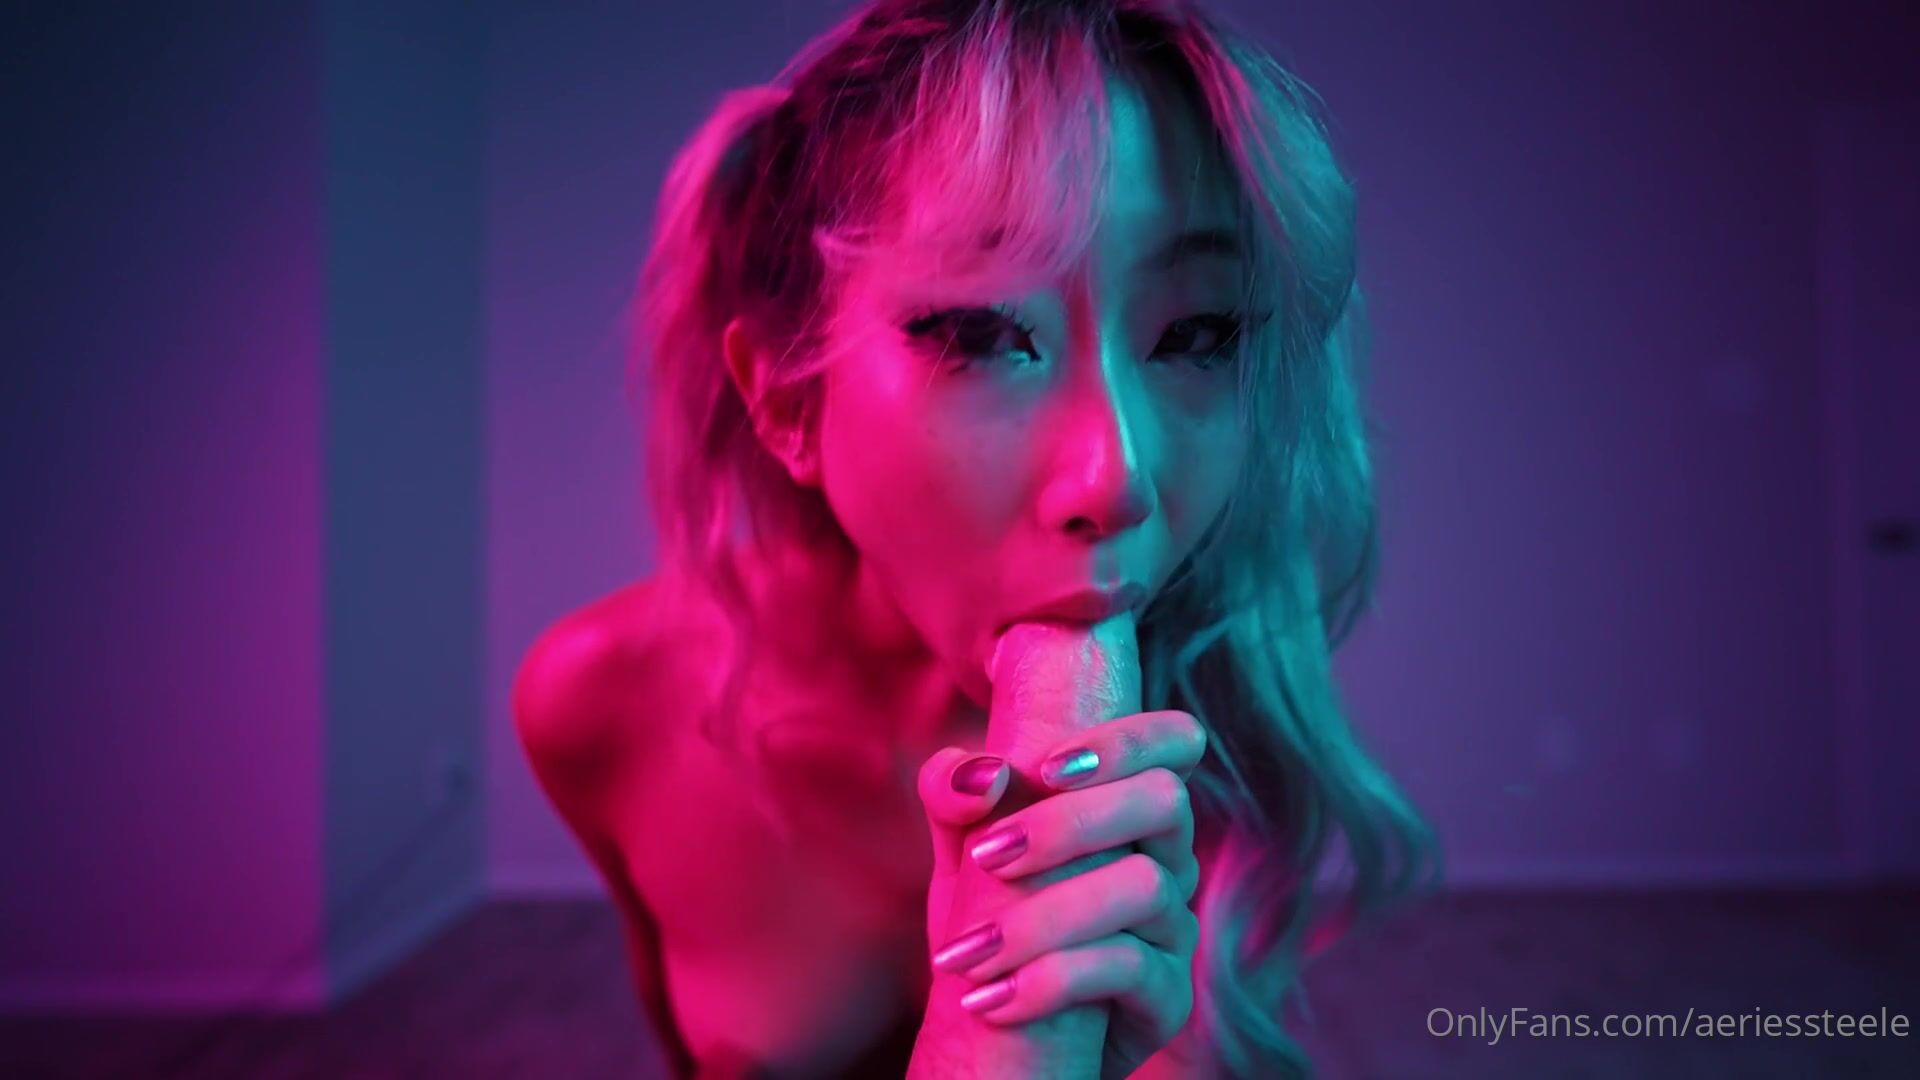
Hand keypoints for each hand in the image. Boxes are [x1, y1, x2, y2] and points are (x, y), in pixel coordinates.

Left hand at [916, 710, 1206, 1078]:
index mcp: (1129, 810)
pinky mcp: (1170, 996)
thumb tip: (981, 771)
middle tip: (984, 856)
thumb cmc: (992, 918)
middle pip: (1166, 800)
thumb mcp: (962, 853)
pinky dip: (1050, 980)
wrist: (1001, 1028)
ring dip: (1044, 915)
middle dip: (1068, 822)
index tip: (1045, 768)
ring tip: (967, 952)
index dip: (1128, 740)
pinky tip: (989, 1001)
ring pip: (1146, 886)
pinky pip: (1130, 968)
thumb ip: (954, 796)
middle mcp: (1168, 859)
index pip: (1176, 742)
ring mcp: (1175, 928)